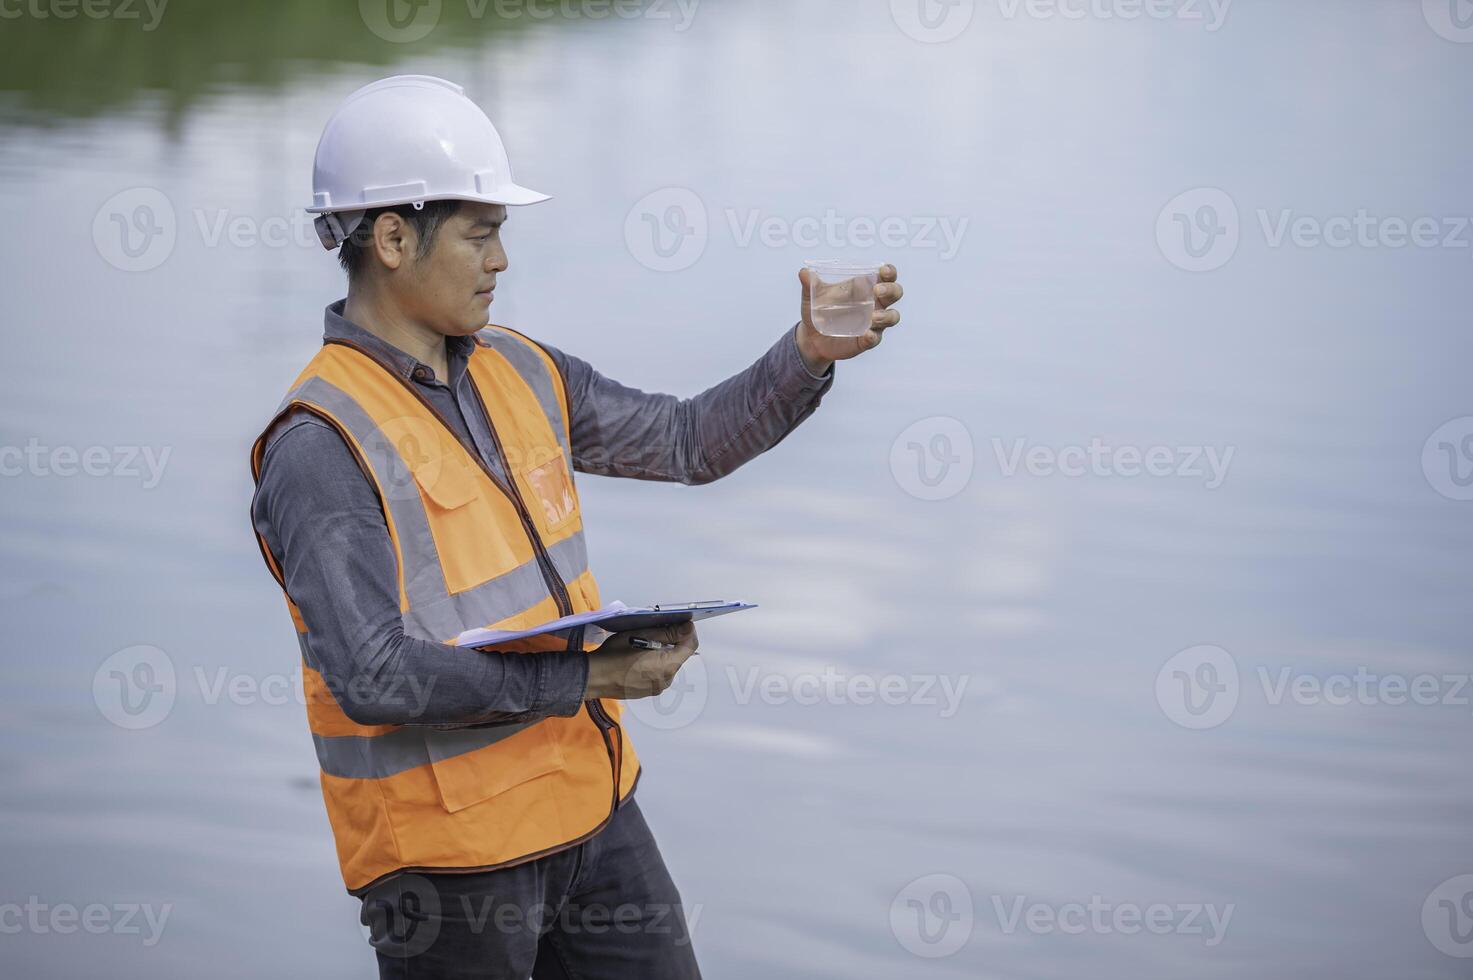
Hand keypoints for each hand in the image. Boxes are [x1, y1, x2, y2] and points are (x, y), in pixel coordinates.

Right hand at [585, 621, 699, 699]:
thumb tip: (687, 628)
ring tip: (644, 644)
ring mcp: (657, 688)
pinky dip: (653, 663)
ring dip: (662, 653)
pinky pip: (657, 674)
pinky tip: (638, 657)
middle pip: (679, 655)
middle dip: (672, 641)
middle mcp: (666, 680)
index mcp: (667, 666)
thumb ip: (667, 633)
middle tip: (656, 630)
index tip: (680, 622)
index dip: (688, 631)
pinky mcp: (648, 691)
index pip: (690, 645)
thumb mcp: (640, 636)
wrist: (593, 678)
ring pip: (668, 665)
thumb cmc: (614, 655)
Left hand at [796, 263, 903, 374]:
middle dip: (891, 290)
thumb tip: (804, 272)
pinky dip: (872, 337)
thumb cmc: (818, 309)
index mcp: (866, 287)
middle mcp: (875, 303)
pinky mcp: (867, 341)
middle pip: (895, 293)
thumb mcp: (811, 296)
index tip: (884, 270)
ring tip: (873, 317)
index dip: (890, 272)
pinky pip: (875, 339)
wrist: (811, 337)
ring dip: (886, 316)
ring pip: (892, 317)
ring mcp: (873, 323)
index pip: (886, 276)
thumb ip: (809, 284)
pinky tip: (866, 335)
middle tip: (877, 291)